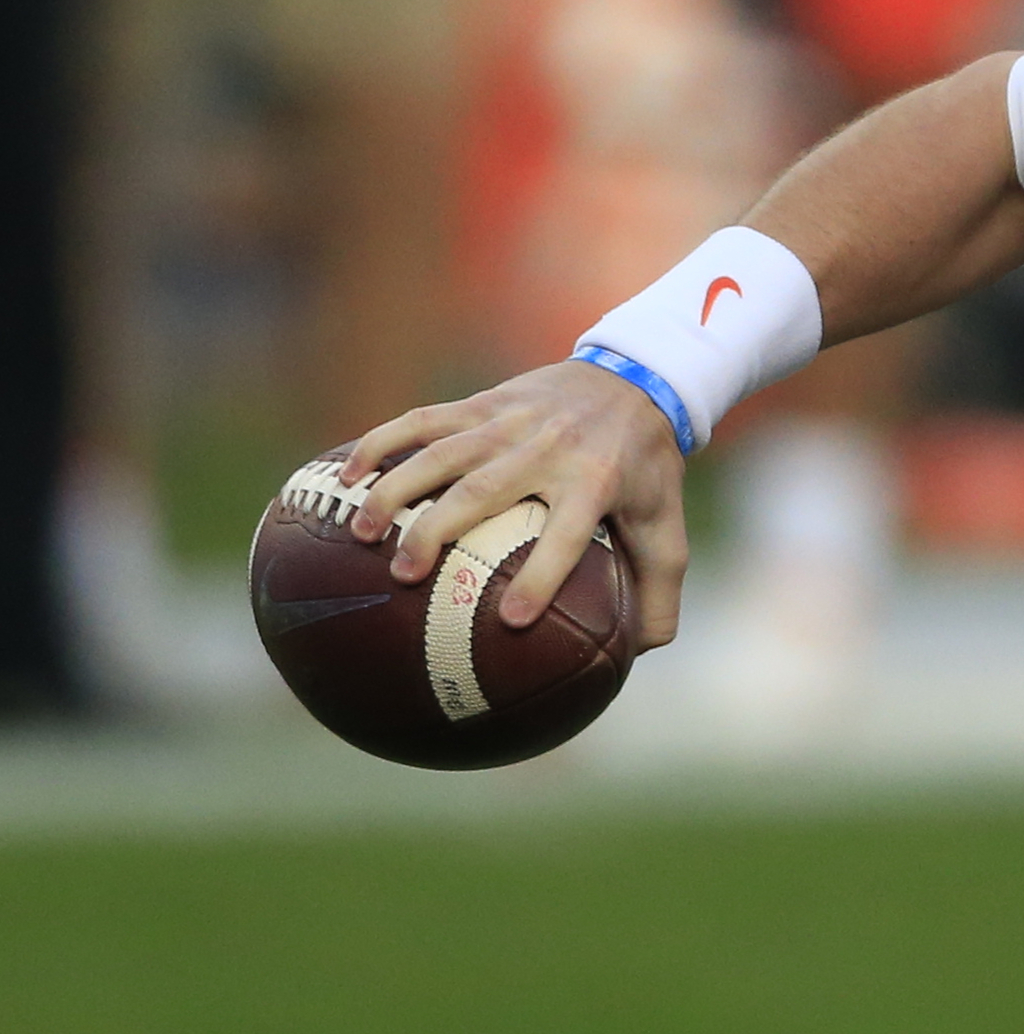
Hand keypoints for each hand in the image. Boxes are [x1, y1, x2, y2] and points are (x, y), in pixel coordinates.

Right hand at [343, 361, 692, 646]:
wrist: (639, 376)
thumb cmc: (647, 468)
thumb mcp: (668, 527)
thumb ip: (659, 595)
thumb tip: (636, 657)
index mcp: (597, 482)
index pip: (568, 535)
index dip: (543, 576)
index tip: (512, 619)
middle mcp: (550, 448)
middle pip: (486, 490)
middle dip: (439, 530)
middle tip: (403, 576)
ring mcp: (512, 421)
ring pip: (443, 454)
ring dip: (397, 490)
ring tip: (362, 534)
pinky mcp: (485, 402)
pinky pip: (424, 420)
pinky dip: (382, 442)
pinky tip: (345, 476)